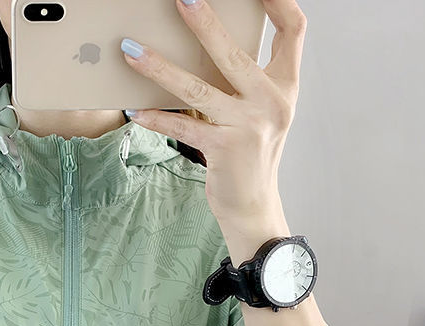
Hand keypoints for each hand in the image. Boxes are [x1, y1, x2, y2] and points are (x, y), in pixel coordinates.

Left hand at [120, 0, 305, 224]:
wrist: (254, 206)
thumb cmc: (251, 154)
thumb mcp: (261, 113)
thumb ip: (246, 80)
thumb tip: (207, 44)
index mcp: (285, 87)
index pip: (293, 30)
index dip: (278, 0)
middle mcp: (272, 103)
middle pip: (235, 52)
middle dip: (205, 22)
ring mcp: (250, 126)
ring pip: (198, 89)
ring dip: (160, 68)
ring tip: (131, 51)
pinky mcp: (225, 149)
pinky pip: (183, 127)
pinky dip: (156, 118)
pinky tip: (135, 110)